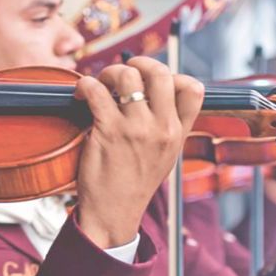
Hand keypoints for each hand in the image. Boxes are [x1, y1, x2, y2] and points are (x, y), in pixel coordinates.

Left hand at [75, 57, 204, 246]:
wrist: (114, 214)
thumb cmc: (135, 184)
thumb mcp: (165, 157)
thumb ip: (168, 127)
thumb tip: (160, 93)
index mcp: (178, 133)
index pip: (194, 88)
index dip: (173, 75)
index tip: (152, 80)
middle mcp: (162, 128)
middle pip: (160, 72)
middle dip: (138, 62)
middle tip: (122, 71)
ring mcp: (136, 129)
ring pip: (127, 75)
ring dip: (109, 72)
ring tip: (99, 83)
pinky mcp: (108, 131)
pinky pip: (96, 90)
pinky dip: (85, 85)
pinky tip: (81, 94)